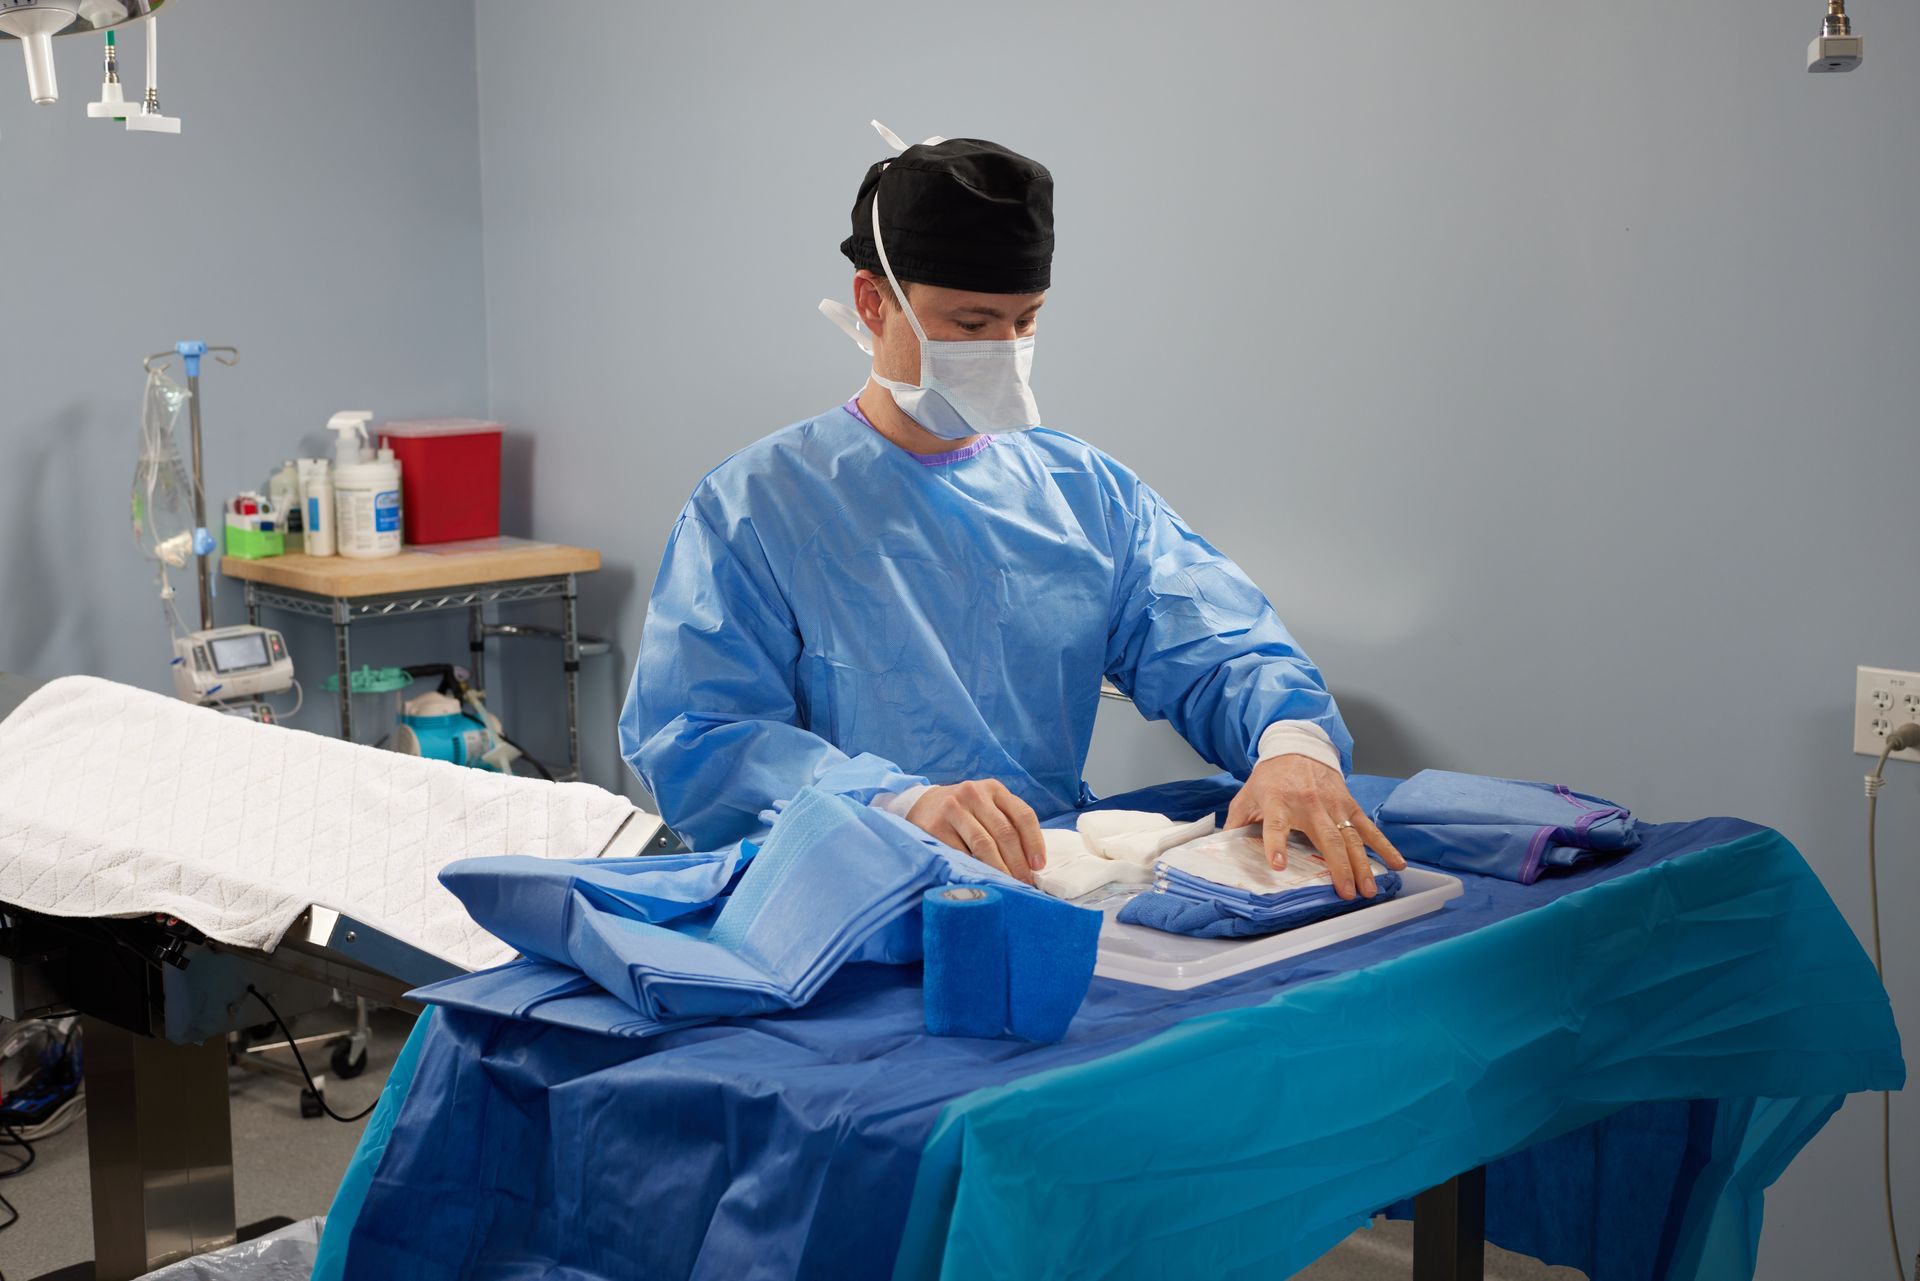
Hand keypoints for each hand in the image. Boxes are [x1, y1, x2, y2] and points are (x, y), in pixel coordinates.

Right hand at [906, 779, 1046, 885]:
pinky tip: (983, 880)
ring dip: (999, 869)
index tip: (1038, 866)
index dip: (1034, 842)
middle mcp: (974, 794)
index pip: (1023, 815)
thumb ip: (1008, 823)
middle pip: (1004, 832)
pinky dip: (974, 869)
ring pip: (983, 844)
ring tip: (1008, 885)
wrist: (922, 804)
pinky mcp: (935, 826)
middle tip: (1024, 883)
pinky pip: (960, 853)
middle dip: (1018, 862)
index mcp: (994, 789)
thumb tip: (1031, 862)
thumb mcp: (987, 805)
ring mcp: (953, 809)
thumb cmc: (965, 811)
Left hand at [1225, 756, 1405, 899]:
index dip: (1276, 844)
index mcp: (1278, 802)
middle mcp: (1309, 804)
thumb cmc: (1270, 777)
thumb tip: (1222, 851)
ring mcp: (1333, 804)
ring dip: (1362, 865)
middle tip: (1346, 894)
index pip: (1275, 825)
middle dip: (1338, 868)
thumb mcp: (1246, 796)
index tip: (1279, 865)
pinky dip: (1384, 846)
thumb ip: (1236, 824)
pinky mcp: (1349, 804)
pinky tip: (1396, 864)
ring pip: (1351, 838)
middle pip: (1327, 839)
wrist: (1297, 746)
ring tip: (1368, 890)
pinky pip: (1368, 828)